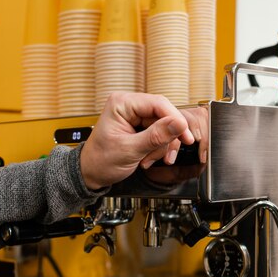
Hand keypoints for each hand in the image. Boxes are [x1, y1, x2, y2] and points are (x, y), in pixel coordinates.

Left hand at [80, 92, 206, 189]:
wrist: (91, 173)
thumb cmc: (100, 161)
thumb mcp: (130, 150)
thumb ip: (156, 136)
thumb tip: (179, 123)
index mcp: (121, 103)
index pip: (158, 103)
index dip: (175, 119)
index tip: (185, 136)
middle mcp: (129, 105)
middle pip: (164, 115)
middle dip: (166, 139)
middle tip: (166, 156)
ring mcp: (135, 115)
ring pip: (165, 127)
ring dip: (161, 147)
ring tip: (148, 160)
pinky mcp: (140, 126)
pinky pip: (160, 134)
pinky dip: (158, 149)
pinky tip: (148, 158)